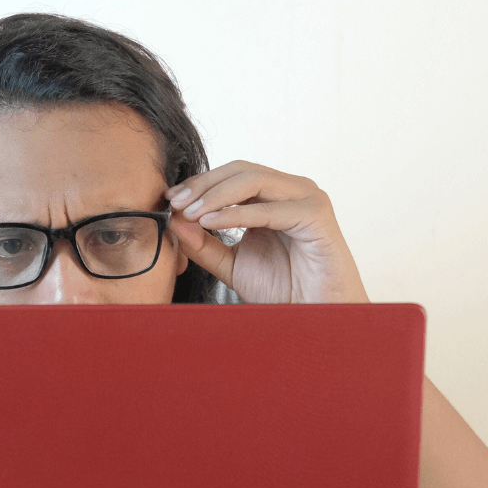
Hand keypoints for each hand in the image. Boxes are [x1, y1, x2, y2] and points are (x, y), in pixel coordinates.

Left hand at [166, 161, 370, 303]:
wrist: (316, 316)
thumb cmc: (283, 290)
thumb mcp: (231, 265)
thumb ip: (204, 244)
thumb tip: (174, 220)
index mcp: (275, 195)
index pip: (232, 175)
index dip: (200, 183)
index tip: (170, 199)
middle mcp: (292, 190)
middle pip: (240, 170)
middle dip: (203, 185)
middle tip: (175, 203)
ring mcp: (307, 198)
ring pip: (254, 180)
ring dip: (215, 195)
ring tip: (189, 213)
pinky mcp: (316, 215)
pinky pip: (269, 209)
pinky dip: (236, 214)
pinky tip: (211, 222)